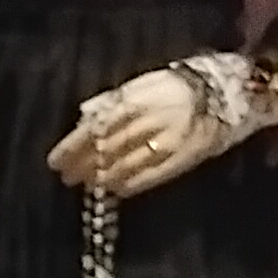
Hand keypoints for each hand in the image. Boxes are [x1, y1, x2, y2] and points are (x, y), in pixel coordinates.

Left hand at [48, 68, 238, 197]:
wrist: (223, 92)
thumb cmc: (171, 87)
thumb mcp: (137, 86)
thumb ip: (109, 103)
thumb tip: (84, 120)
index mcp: (130, 101)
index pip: (92, 129)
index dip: (71, 148)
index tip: (54, 162)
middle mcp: (145, 122)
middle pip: (105, 150)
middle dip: (83, 166)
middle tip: (67, 178)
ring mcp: (165, 141)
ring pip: (125, 165)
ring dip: (103, 179)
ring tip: (89, 186)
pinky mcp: (183, 158)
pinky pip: (152, 175)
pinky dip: (132, 184)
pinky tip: (117, 190)